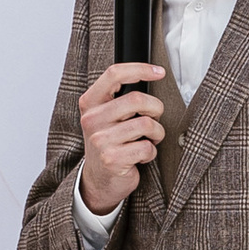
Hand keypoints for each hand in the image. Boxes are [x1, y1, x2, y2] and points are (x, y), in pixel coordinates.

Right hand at [76, 60, 164, 214]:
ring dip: (156, 133)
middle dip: (155, 108)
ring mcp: (100, 140)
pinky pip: (147, 148)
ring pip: (146, 124)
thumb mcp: (106, 115)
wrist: (98, 180)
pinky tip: (140, 156)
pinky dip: (151, 152)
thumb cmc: (109, 143)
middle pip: (136, 99)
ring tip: (148, 139)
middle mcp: (92, 119)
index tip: (159, 72)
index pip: (114, 74)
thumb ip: (120, 97)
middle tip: (155, 118)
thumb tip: (150, 75)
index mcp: (90, 103)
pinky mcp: (112, 159)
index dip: (140, 69)